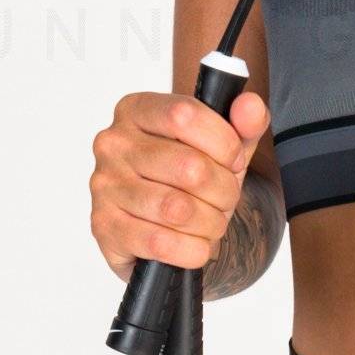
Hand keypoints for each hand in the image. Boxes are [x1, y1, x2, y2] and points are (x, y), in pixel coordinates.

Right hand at [89, 88, 270, 283]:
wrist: (163, 227)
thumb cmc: (190, 177)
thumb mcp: (223, 147)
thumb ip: (244, 123)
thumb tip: (250, 105)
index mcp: (136, 110)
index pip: (184, 115)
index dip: (223, 142)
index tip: (235, 160)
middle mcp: (112, 143)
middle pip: (189, 167)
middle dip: (224, 190)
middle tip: (226, 198)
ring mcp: (104, 185)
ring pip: (178, 209)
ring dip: (210, 223)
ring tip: (211, 222)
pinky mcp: (104, 227)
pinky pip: (160, 242)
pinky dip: (191, 249)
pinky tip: (195, 244)